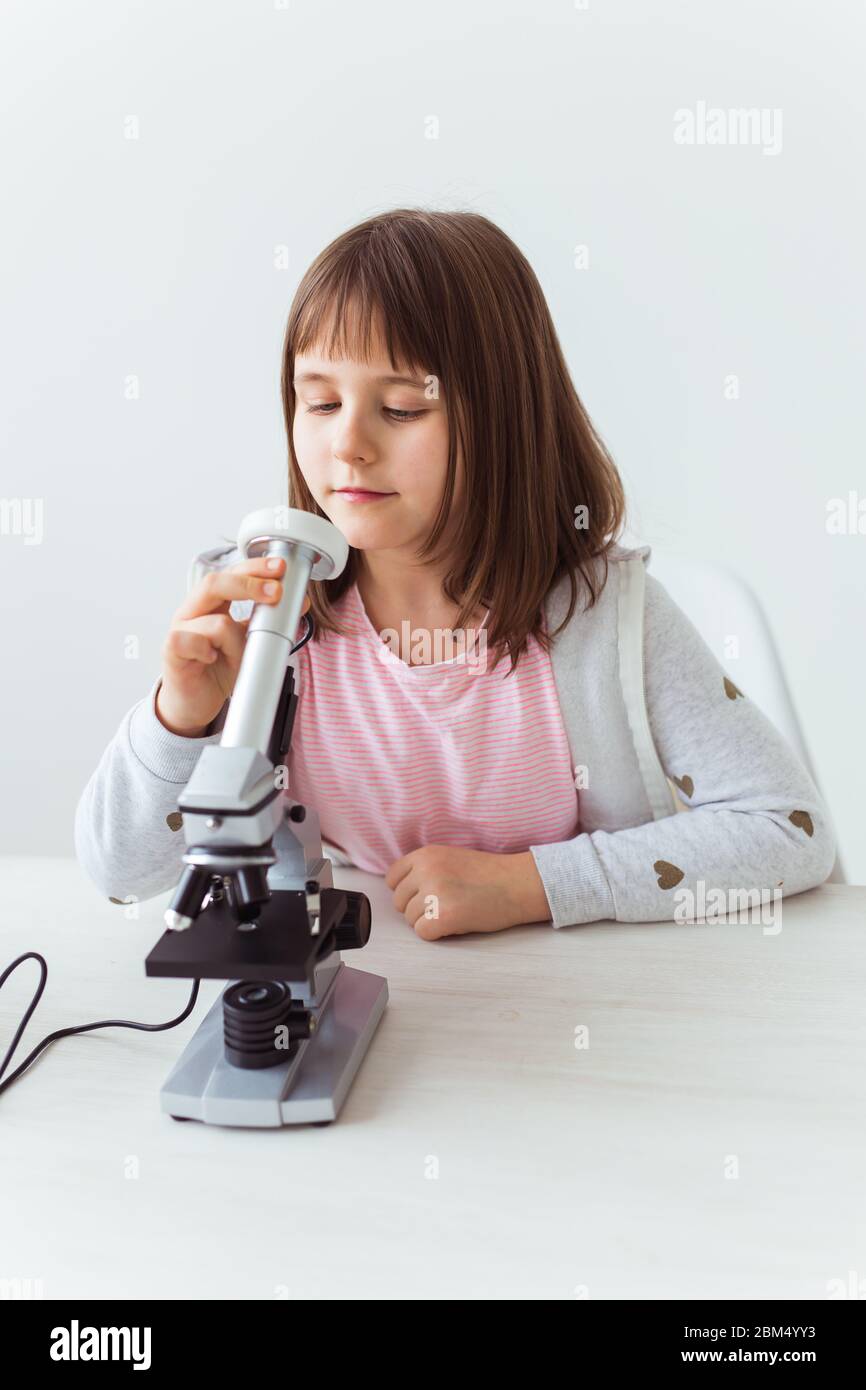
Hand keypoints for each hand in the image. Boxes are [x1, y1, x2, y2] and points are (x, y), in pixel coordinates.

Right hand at [156, 555, 310, 736]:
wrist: (194, 702)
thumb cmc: (218, 669)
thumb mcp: (248, 642)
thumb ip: (266, 622)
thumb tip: (298, 603)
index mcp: (212, 603)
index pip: (231, 574)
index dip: (255, 568)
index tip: (280, 568)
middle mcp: (194, 611)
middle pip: (215, 583)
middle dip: (250, 584)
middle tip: (276, 592)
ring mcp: (180, 629)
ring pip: (216, 622)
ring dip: (237, 643)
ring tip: (237, 657)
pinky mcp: (172, 651)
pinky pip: (189, 642)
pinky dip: (205, 649)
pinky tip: (212, 658)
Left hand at [384, 844, 550, 939]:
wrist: (518, 884)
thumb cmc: (489, 874)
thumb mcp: (450, 858)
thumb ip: (424, 869)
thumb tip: (400, 892)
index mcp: (425, 854)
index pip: (393, 879)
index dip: (408, 891)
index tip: (426, 895)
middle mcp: (426, 871)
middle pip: (400, 902)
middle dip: (418, 908)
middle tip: (445, 905)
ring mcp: (434, 893)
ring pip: (411, 919)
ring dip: (429, 921)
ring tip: (455, 912)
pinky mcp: (444, 916)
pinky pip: (423, 933)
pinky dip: (437, 934)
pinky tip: (456, 924)